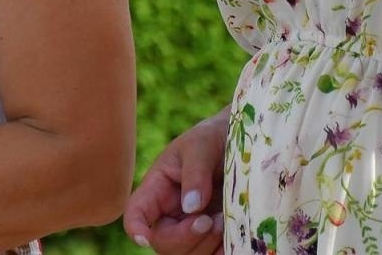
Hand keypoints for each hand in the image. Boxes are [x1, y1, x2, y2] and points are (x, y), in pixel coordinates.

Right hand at [122, 111, 226, 253]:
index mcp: (158, 189)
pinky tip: (236, 234)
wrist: (245, 143)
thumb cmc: (214, 137)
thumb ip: (195, 173)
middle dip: (186, 238)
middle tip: (212, 220)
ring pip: (188, 254)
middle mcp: (172, 214)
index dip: (135, 228)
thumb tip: (191, 207)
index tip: (144, 238)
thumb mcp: (202, 145)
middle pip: (163, 243)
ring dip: (207, 245)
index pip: (136, 213)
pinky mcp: (215, 237)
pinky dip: (223, 251)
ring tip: (228, 220)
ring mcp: (193, 228)